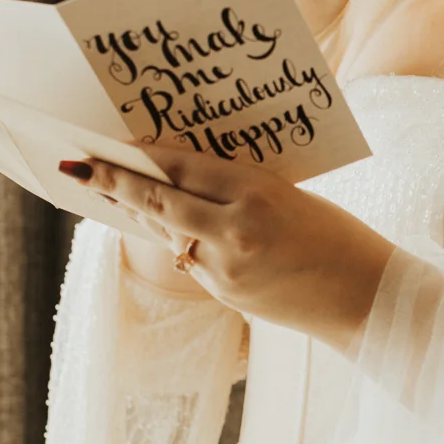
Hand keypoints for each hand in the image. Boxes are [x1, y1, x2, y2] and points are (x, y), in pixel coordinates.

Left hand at [61, 152, 394, 354]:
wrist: (368, 299)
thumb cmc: (337, 236)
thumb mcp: (290, 195)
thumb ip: (239, 187)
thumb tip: (182, 177)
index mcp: (259, 193)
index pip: (184, 167)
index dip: (140, 155)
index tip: (107, 144)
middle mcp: (236, 230)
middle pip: (159, 201)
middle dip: (113, 183)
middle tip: (75, 165)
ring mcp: (227, 267)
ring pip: (167, 231)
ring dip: (134, 211)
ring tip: (103, 191)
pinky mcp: (226, 294)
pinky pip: (188, 258)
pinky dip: (172, 237)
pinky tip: (156, 225)